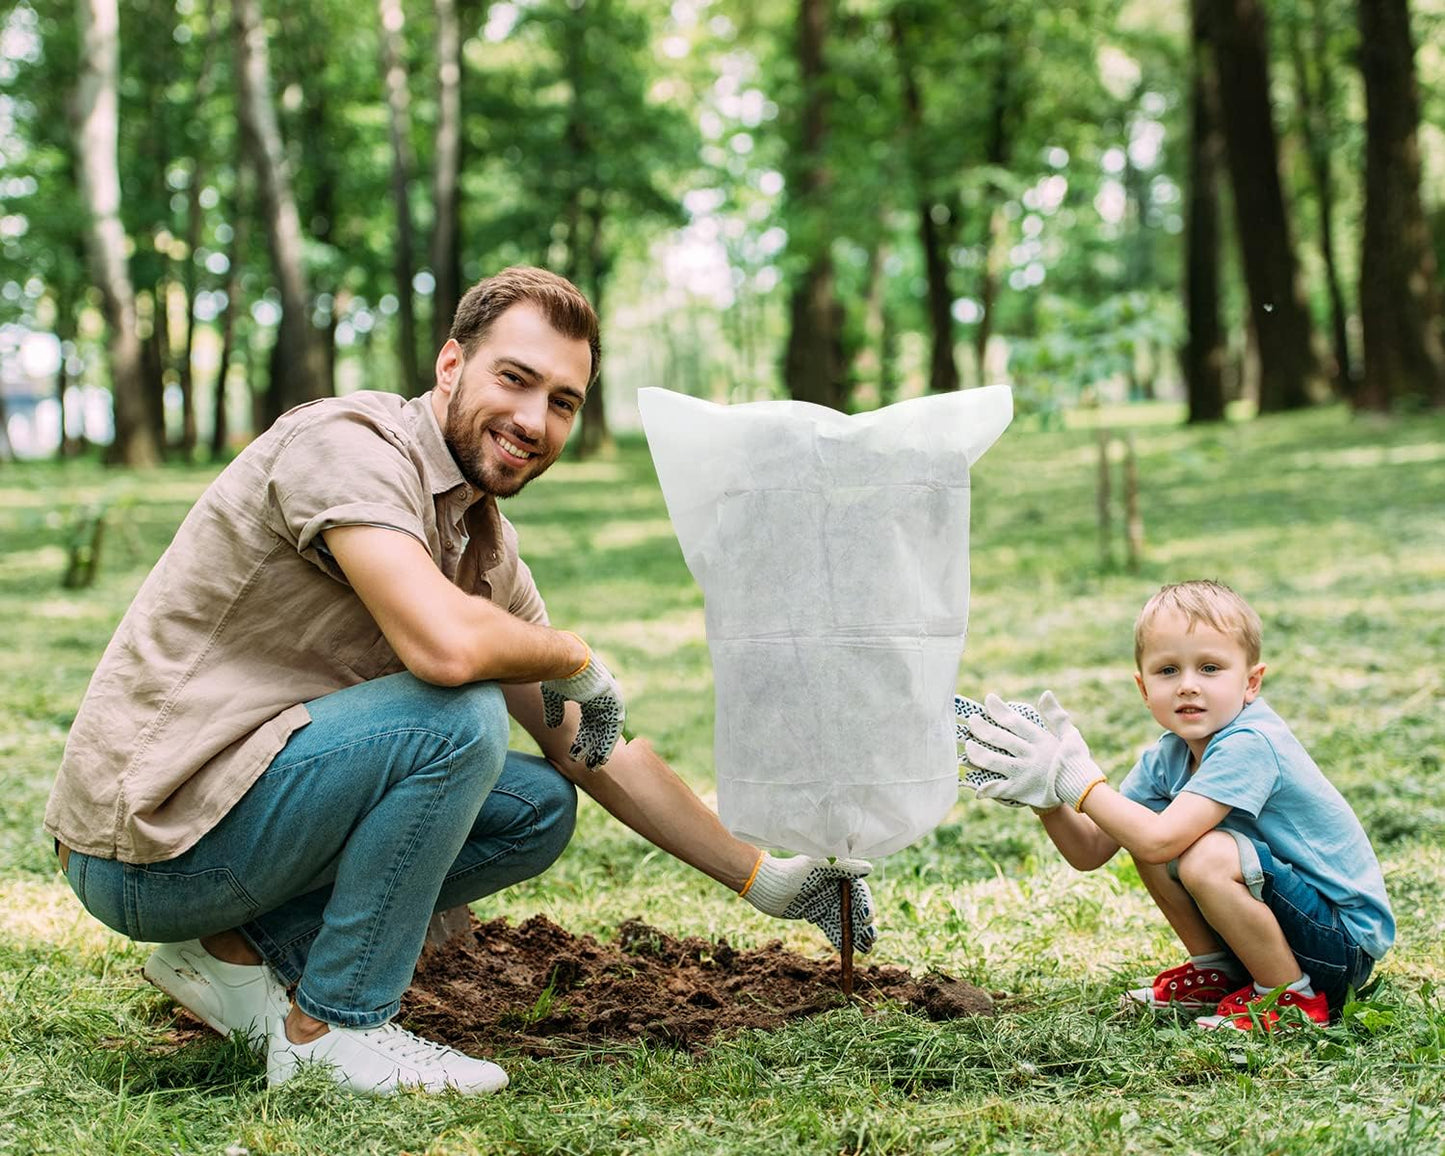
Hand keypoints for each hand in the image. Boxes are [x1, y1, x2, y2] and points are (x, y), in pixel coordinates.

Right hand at [540, 640, 624, 768]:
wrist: (566, 659)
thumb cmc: (558, 674)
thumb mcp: (553, 696)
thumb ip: (555, 710)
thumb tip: (553, 726)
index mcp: (589, 697)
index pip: (589, 722)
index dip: (583, 740)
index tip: (576, 755)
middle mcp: (601, 699)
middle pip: (599, 729)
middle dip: (593, 747)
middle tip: (589, 765)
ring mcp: (610, 700)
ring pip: (607, 730)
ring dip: (602, 749)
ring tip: (595, 766)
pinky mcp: (614, 701)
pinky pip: (613, 727)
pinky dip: (608, 742)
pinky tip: (602, 757)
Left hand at [741, 853, 875, 953]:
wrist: (766, 886)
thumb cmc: (792, 872)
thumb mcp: (818, 866)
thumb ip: (843, 866)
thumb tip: (869, 868)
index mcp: (838, 874)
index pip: (858, 891)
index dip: (866, 905)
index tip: (865, 918)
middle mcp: (834, 888)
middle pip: (855, 908)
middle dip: (864, 925)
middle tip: (871, 940)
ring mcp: (825, 902)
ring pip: (845, 920)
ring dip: (855, 934)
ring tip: (866, 949)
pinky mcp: (815, 913)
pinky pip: (831, 928)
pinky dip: (839, 938)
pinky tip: (847, 950)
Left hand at [963, 691, 1105, 809]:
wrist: (1082, 789)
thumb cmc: (1075, 760)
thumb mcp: (1070, 734)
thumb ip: (1056, 715)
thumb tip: (1046, 693)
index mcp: (1040, 740)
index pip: (1016, 722)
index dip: (1000, 710)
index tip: (988, 699)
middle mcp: (1029, 755)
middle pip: (1001, 739)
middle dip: (983, 728)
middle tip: (971, 720)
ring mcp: (1023, 773)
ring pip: (994, 761)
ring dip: (977, 753)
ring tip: (967, 745)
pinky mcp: (1020, 790)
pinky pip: (999, 788)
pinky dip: (986, 788)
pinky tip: (974, 786)